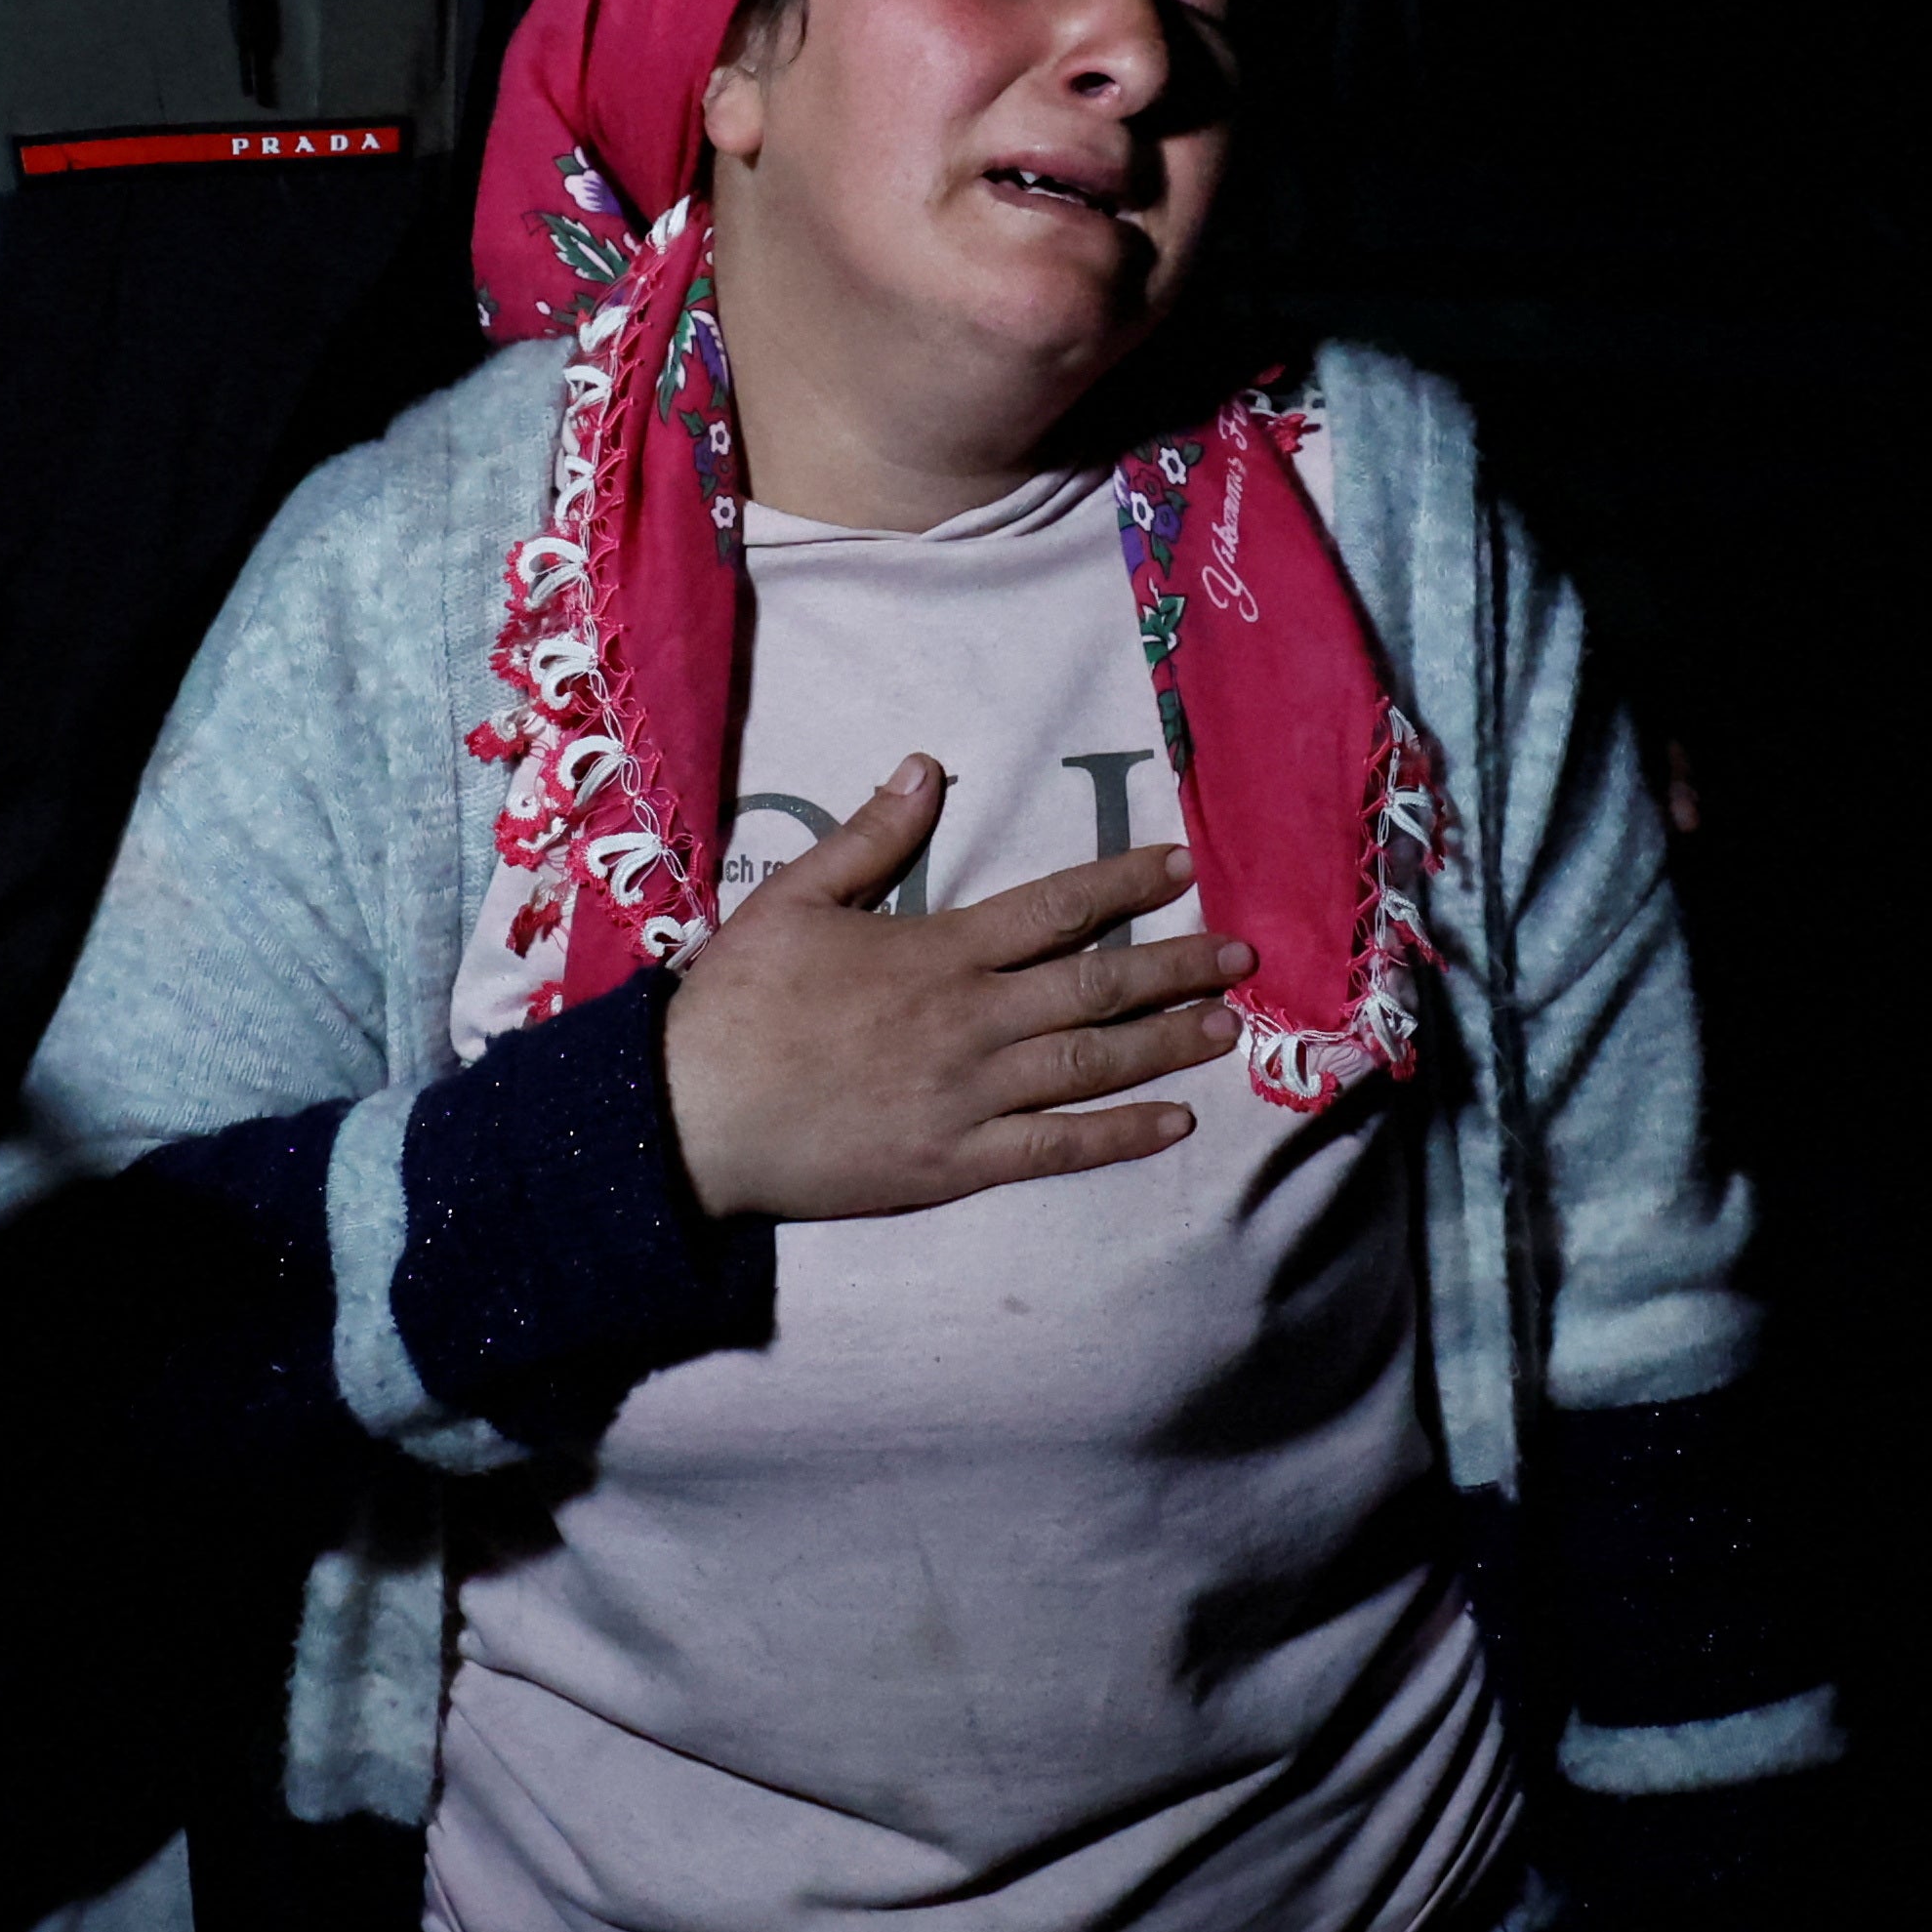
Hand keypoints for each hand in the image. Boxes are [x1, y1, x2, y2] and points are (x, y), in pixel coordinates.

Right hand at [656, 756, 1243, 1218]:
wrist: (690, 1114)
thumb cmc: (737, 1001)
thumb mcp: (795, 898)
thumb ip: (870, 836)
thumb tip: (926, 767)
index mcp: (938, 951)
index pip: (1055, 908)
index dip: (1125, 884)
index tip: (1182, 867)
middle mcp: (971, 1020)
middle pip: (1096, 986)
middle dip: (1175, 967)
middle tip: (1241, 956)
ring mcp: (969, 1096)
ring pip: (1091, 1064)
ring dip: (1166, 1044)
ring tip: (1225, 1029)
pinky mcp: (954, 1164)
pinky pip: (1055, 1148)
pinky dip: (1119, 1135)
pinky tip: (1173, 1125)